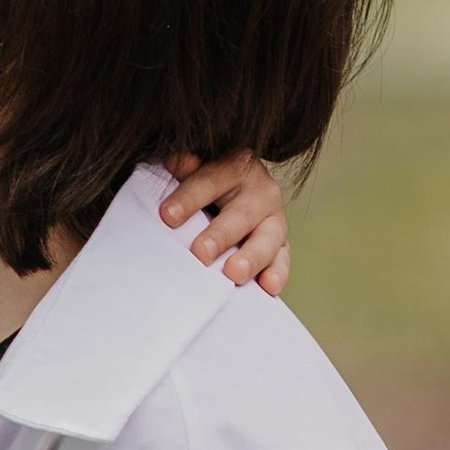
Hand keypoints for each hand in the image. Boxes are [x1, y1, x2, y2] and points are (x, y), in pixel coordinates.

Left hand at [162, 150, 288, 295]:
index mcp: (235, 166)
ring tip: (234, 274)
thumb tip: (179, 162)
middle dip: (220, 235)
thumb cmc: (206, 183)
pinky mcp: (281, 246)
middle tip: (200, 254)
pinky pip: (283, 260)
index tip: (167, 216)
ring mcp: (274, 219)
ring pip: (267, 239)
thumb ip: (186, 168)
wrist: (238, 192)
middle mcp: (260, 191)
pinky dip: (277, 274)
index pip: (210, 181)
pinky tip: (268, 288)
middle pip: (240, 215)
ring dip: (251, 257)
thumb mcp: (195, 169)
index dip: (189, 198)